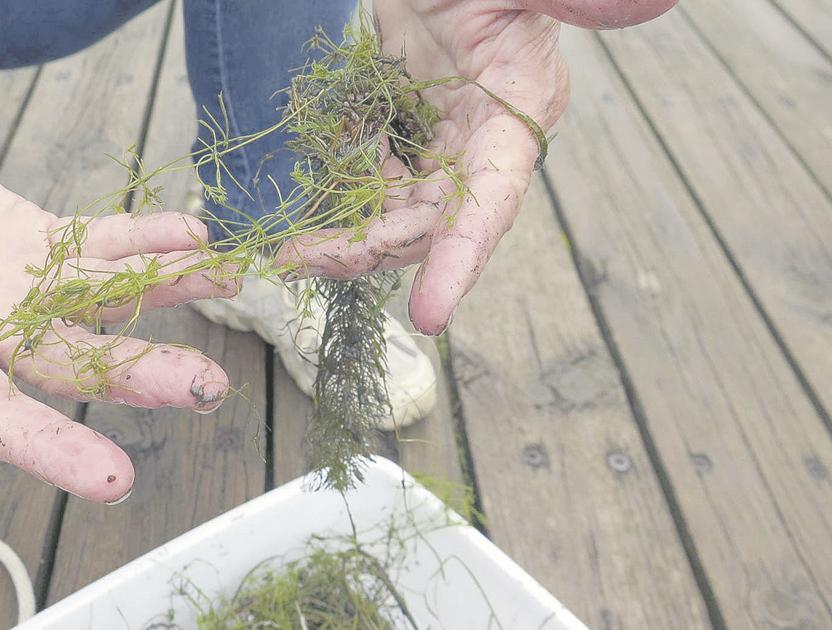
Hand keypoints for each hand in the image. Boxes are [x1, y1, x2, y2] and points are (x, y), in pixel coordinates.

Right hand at [0, 144, 235, 502]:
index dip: (50, 450)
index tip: (113, 483)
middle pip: (73, 367)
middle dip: (138, 378)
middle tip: (206, 389)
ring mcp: (21, 290)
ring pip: (102, 305)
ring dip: (164, 303)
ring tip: (230, 290)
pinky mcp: (37, 241)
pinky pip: (97, 242)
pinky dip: (141, 241)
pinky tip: (190, 236)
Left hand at [276, 0, 674, 334]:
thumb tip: (651, 4)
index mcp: (518, 111)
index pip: (494, 200)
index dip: (462, 258)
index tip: (430, 315)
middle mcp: (483, 144)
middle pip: (431, 223)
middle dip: (369, 249)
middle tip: (301, 260)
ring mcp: (441, 143)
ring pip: (396, 216)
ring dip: (347, 238)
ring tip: (291, 250)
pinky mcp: (406, 135)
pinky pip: (373, 185)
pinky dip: (342, 198)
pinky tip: (313, 189)